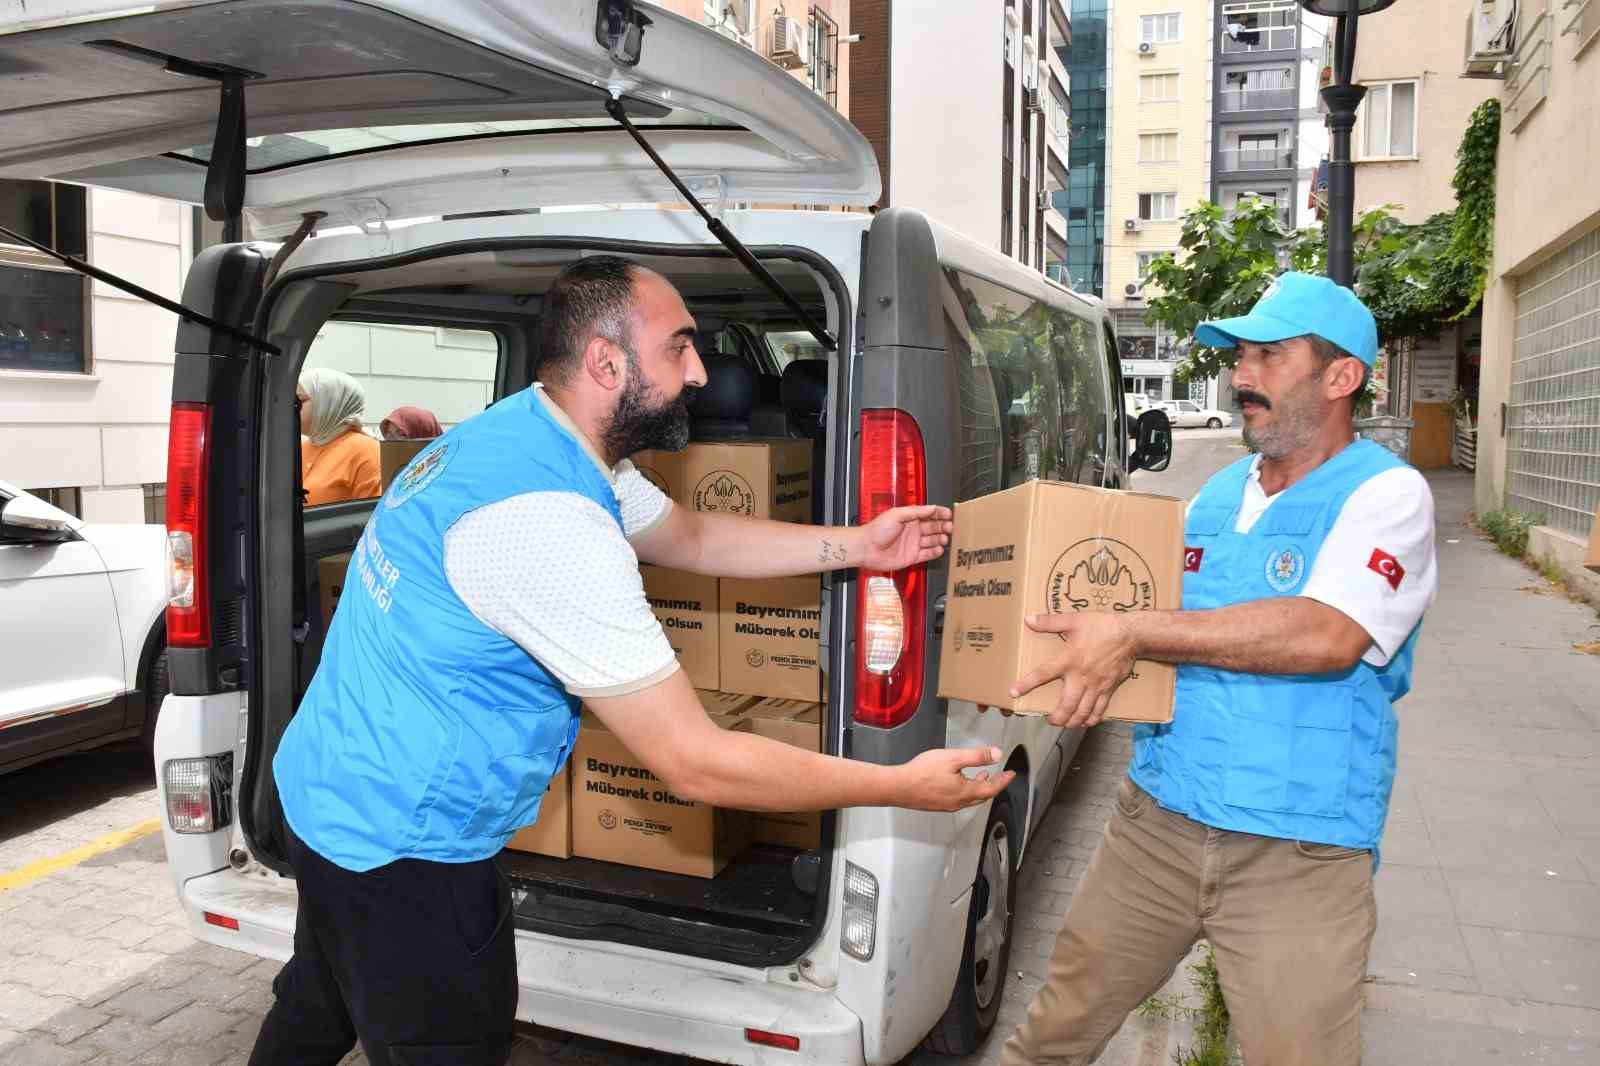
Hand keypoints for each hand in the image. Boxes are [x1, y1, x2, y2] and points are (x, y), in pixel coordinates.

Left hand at [857, 505, 954, 571]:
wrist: (866, 548)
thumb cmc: (877, 530)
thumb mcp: (897, 514)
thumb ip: (915, 511)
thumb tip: (931, 508)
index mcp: (910, 518)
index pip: (929, 514)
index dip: (939, 513)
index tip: (949, 514)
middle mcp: (913, 531)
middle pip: (933, 528)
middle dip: (943, 526)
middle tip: (950, 527)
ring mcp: (913, 544)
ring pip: (932, 541)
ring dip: (940, 539)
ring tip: (945, 538)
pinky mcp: (911, 557)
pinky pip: (927, 554)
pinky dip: (935, 552)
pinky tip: (940, 549)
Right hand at [892, 746, 1015, 811]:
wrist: (898, 788)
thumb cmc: (924, 771)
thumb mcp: (953, 758)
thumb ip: (976, 756)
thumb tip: (998, 754)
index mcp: (966, 792)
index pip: (992, 788)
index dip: (1003, 781)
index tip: (1011, 774)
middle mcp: (959, 803)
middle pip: (982, 796)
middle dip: (993, 785)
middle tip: (1000, 776)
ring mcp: (947, 806)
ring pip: (970, 799)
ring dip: (979, 787)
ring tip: (982, 775)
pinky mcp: (937, 805)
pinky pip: (959, 799)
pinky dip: (967, 790)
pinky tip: (959, 781)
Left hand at [1009, 612, 1138, 729]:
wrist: (1130, 634)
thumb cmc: (1101, 626)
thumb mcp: (1074, 620)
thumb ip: (1050, 622)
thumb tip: (1028, 619)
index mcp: (1069, 660)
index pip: (1043, 674)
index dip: (1027, 684)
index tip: (1013, 693)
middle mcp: (1081, 677)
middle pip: (1066, 705)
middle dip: (1057, 717)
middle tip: (1050, 720)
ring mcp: (1096, 685)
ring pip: (1083, 711)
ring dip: (1072, 722)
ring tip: (1065, 724)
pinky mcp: (1109, 689)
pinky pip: (1100, 709)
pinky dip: (1092, 719)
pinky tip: (1086, 722)